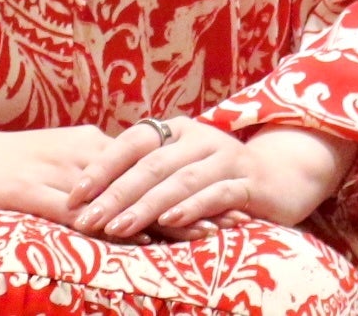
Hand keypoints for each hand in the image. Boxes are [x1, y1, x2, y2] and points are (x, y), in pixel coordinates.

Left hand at [68, 118, 357, 239]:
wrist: (283, 175)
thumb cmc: (218, 175)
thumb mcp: (181, 167)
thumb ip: (147, 174)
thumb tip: (89, 196)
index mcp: (177, 130)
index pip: (132, 143)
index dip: (102, 168)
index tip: (73, 197)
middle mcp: (200, 137)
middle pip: (151, 165)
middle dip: (115, 194)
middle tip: (87, 220)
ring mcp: (226, 157)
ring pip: (179, 180)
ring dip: (146, 205)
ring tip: (119, 227)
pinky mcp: (249, 181)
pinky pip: (217, 192)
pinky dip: (192, 206)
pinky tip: (172, 220)